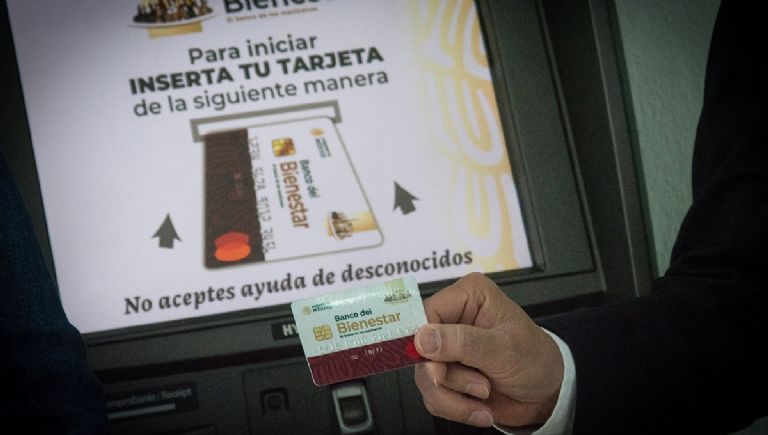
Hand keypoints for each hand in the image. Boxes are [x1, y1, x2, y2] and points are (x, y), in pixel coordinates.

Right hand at [414, 272, 563, 427]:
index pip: (426, 313)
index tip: (436, 364)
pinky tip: (479, 407)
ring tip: (485, 395)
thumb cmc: (536, 359)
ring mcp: (446, 350)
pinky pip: (432, 396)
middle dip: (448, 377)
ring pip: (424, 377)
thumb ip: (464, 342)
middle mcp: (452, 320)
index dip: (424, 341)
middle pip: (419, 350)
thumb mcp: (505, 348)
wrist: (546, 394)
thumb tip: (423, 338)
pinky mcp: (446, 376)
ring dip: (454, 397)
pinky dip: (455, 408)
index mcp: (467, 297)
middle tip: (480, 386)